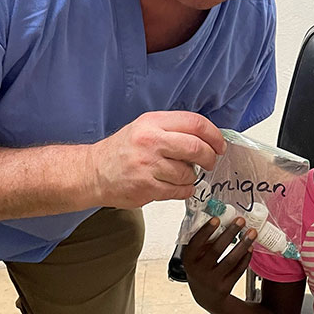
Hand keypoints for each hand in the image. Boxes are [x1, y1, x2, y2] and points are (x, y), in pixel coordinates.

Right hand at [87, 111, 226, 207]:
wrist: (93, 172)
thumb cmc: (124, 150)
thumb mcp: (146, 127)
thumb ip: (174, 129)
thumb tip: (208, 139)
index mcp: (153, 122)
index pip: (195, 123)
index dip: (214, 135)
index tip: (220, 145)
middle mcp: (150, 141)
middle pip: (196, 147)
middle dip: (210, 157)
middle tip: (211, 161)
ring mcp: (147, 165)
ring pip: (189, 172)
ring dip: (193, 176)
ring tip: (183, 174)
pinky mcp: (146, 187)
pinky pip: (179, 191)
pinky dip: (185, 190)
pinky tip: (177, 186)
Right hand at [183, 216, 255, 311]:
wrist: (206, 296)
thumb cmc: (201, 267)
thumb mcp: (196, 256)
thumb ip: (203, 241)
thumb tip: (219, 217)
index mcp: (189, 259)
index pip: (196, 243)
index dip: (206, 230)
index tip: (217, 218)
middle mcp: (198, 271)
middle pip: (216, 250)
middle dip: (230, 233)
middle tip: (241, 220)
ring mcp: (212, 281)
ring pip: (230, 260)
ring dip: (243, 244)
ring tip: (252, 232)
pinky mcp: (225, 287)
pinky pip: (238, 270)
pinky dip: (246, 257)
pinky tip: (250, 247)